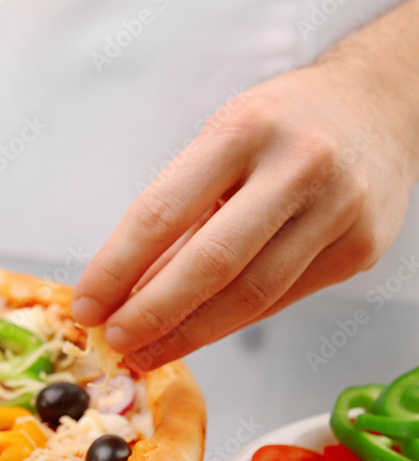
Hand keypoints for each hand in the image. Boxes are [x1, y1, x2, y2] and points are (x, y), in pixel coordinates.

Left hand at [72, 58, 418, 369]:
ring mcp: (338, 210)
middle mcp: (298, 166)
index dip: (116, 268)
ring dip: (189, 333)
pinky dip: (230, 321)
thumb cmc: (281, 125)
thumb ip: (179, 212)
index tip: (87, 304)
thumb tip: (124, 290)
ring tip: (149, 350)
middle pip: (210, 264)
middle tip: (116, 340)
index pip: (162, 213)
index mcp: (244, 129)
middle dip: (152, 313)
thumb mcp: (221, 141)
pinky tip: (196, 332)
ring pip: (250, 295)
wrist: (378, 106)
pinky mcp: (359, 248)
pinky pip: (280, 299)